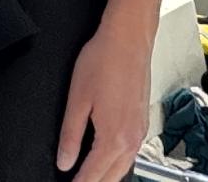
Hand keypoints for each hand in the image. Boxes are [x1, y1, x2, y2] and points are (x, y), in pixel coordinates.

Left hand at [57, 12, 158, 181]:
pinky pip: (130, 154)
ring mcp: (140, 131)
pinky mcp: (143, 121)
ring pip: (123, 168)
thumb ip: (70, 135)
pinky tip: (107, 159)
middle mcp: (131, 139)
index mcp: (113, 137)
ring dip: (106, 176)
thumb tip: (64, 161)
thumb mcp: (77, 99)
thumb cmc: (104, 60)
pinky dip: (117, 163)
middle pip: (111, 178)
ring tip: (88, 177)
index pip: (92, 175)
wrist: (129, 38)